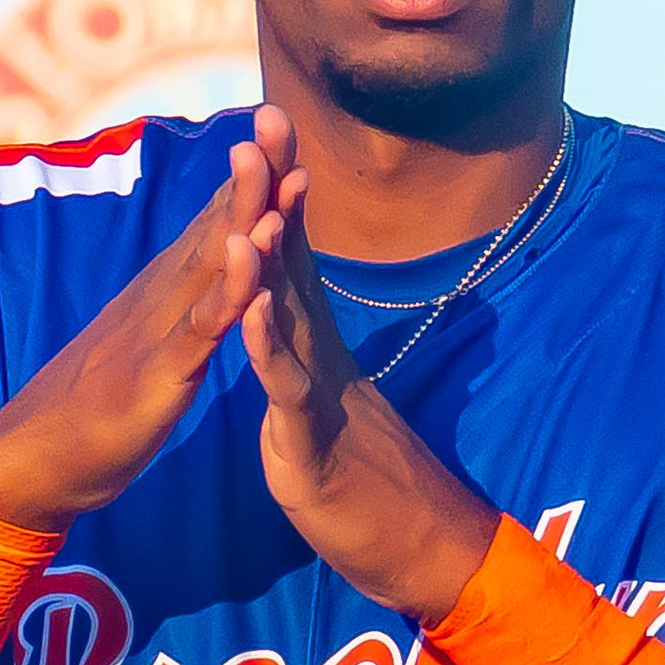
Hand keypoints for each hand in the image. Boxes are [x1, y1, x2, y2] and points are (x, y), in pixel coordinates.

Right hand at [0, 111, 297, 528]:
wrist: (40, 454)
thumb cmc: (99, 403)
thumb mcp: (152, 342)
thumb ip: (178, 307)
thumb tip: (202, 274)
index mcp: (169, 290)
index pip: (217, 223)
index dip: (252, 178)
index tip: (283, 128)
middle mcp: (163, 295)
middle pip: (218, 225)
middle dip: (254, 174)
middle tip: (282, 116)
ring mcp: (159, 329)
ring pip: (211, 265)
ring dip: (243, 216)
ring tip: (273, 168)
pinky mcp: (158, 372)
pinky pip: (200, 327)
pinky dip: (228, 292)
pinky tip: (251, 260)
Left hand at [239, 164, 497, 621]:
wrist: (414, 545)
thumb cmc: (368, 479)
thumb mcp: (327, 402)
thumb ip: (308, 355)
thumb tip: (296, 314)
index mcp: (316, 344)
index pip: (292, 254)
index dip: (275, 191)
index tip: (264, 128)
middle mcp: (321, 353)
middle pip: (293, 259)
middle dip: (273, 190)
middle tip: (263, 120)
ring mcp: (319, 391)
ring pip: (290, 311)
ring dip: (269, 255)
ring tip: (251, 198)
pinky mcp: (311, 440)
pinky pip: (287, 386)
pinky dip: (269, 344)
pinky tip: (252, 304)